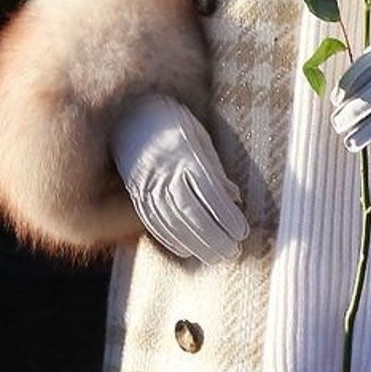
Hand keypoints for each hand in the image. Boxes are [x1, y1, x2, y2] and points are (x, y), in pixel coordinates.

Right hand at [112, 94, 247, 262]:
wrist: (128, 114)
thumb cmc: (172, 123)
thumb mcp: (199, 136)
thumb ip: (216, 168)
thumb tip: (235, 198)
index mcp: (185, 155)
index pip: (209, 192)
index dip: (226, 215)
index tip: (242, 232)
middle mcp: (165, 172)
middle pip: (191, 212)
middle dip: (213, 236)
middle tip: (233, 252)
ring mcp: (147, 184)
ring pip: (172, 221)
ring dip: (195, 243)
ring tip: (216, 257)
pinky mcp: (136, 192)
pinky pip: (152, 220)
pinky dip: (169, 238)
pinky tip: (186, 250)